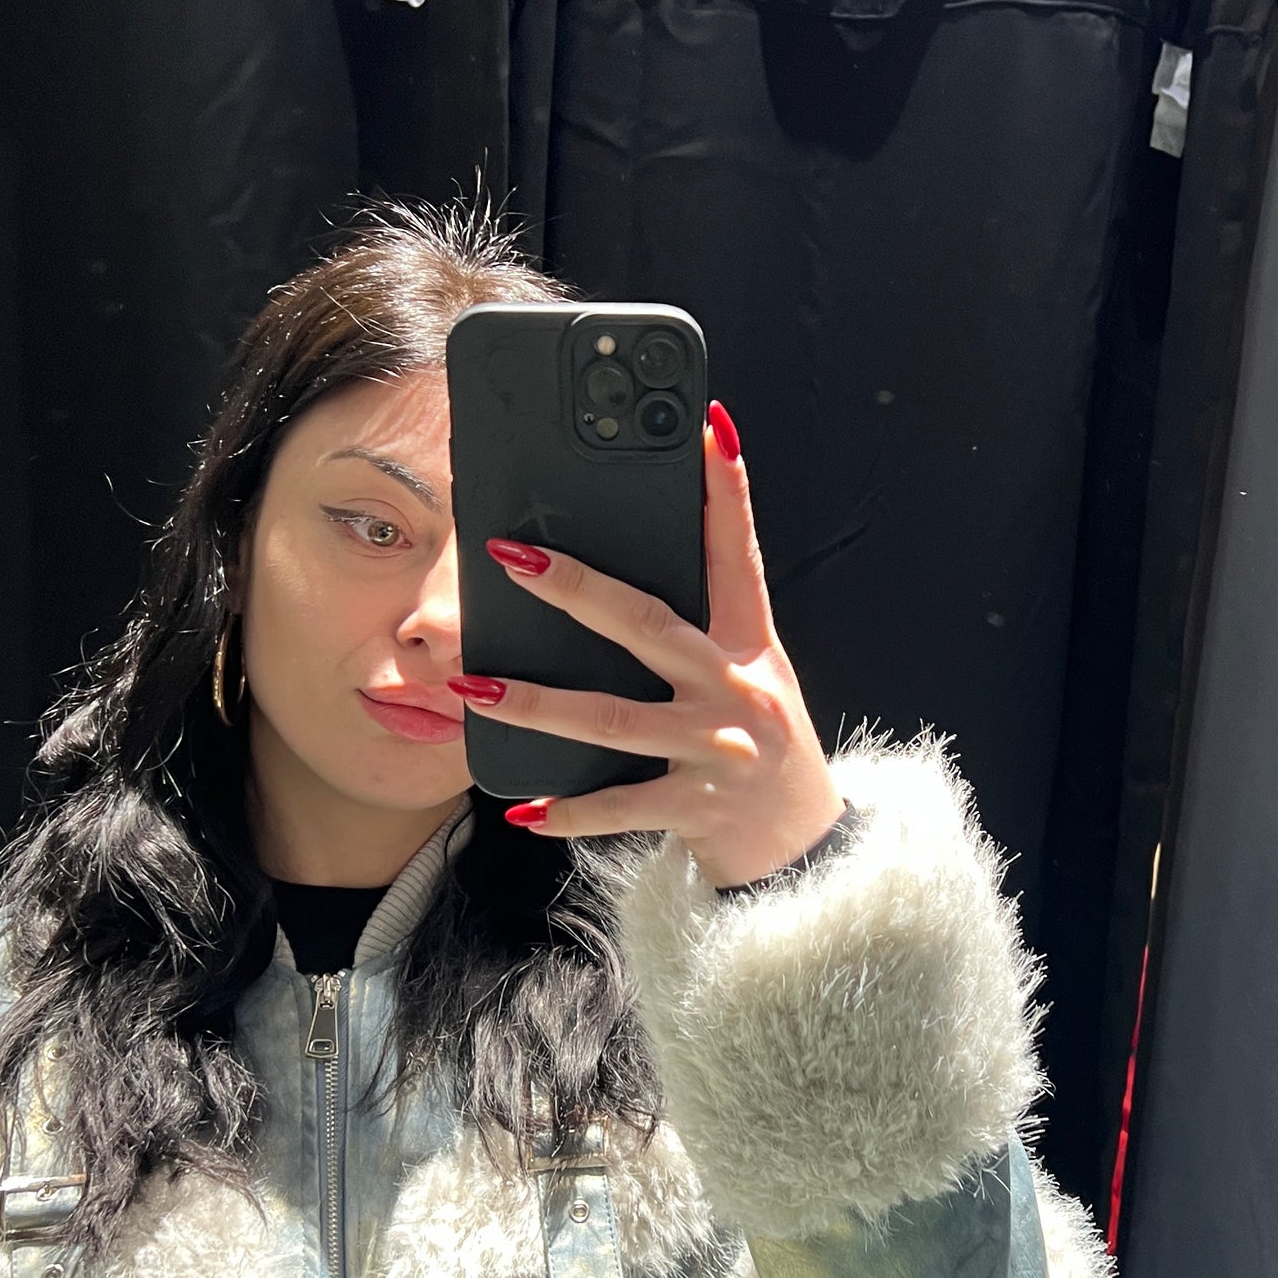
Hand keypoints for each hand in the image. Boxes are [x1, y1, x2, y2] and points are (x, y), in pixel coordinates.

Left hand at [449, 402, 846, 888]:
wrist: (803, 848)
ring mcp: (717, 749)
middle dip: (576, 588)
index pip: (738, 554)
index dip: (726, 491)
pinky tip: (525, 808)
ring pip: (613, 719)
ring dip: (537, 704)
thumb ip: (702, 632)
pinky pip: (621, 805)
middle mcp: (736, 690)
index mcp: (750, 646)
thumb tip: (614, 583)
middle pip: (648, 625)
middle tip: (510, 556)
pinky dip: (570, 810)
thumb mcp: (751, 678)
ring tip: (473, 687)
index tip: (707, 429)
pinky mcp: (697, 807)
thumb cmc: (761, 750)